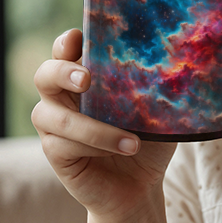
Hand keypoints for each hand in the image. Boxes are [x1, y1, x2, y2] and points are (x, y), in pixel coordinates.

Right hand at [31, 29, 177, 222]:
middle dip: (62, 71)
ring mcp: (54, 125)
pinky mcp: (55, 153)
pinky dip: (95, 147)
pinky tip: (124, 150)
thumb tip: (177, 61)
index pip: (65, 50)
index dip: (66, 42)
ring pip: (52, 116)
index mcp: (85, 77)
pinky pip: (61, 145)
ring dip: (94, 128)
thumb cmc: (149, 139)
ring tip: (133, 141)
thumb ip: (155, 86)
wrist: (141, 185)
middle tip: (87, 79)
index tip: (78, 38)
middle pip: (44, 74)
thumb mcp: (157, 109)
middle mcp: (62, 97)